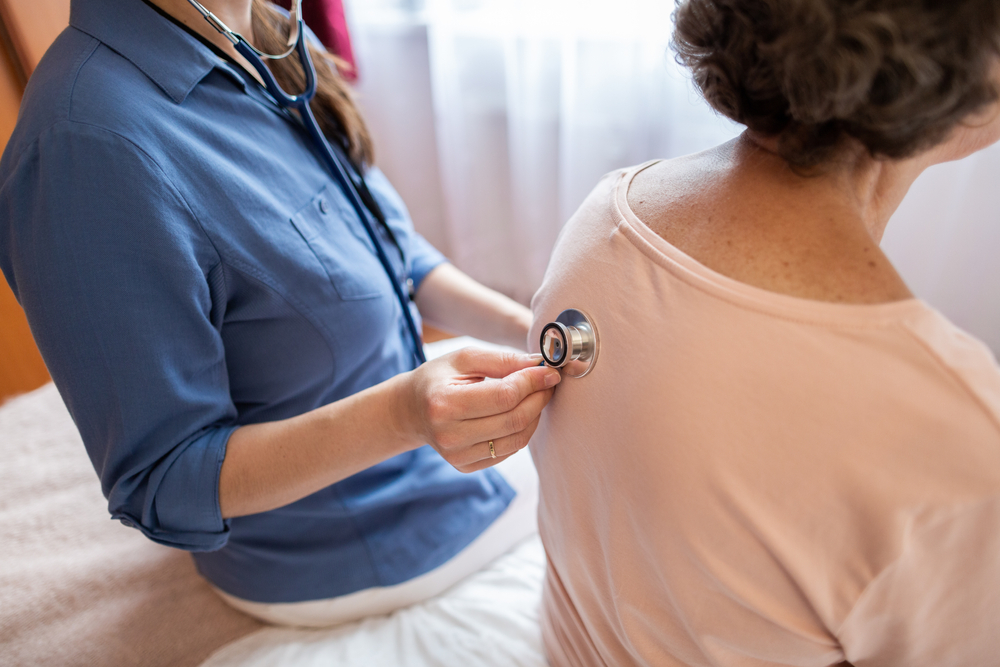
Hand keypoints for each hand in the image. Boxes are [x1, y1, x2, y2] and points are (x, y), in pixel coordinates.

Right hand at [401, 348, 561, 471]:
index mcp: (444, 403)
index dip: (532, 383)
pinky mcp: (466, 466)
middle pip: (514, 419)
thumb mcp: (464, 359)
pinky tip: (520, 413)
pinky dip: (522, 431)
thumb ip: (502, 360)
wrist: (411, 411)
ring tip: (536, 396)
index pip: (503, 396)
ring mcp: (457, 455)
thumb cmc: (439, 379)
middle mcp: (449, 434)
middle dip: (539, 398)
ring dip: (535, 415)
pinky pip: (509, 451)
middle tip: (548, 383)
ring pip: (517, 439)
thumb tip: (539, 365)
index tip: (549, 371)